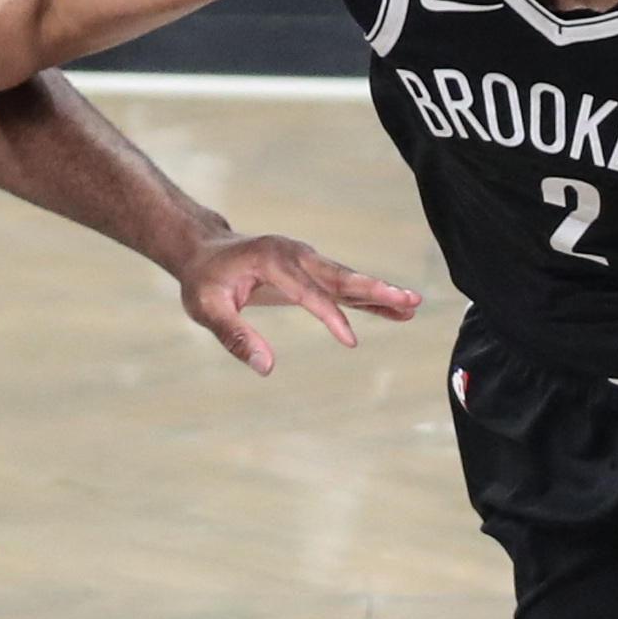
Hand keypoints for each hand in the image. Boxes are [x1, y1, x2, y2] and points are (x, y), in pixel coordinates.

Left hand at [172, 230, 420, 374]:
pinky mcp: (309, 270)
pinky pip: (343, 285)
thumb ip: (235, 336)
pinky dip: (368, 296)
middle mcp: (295, 254)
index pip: (308, 292)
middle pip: (340, 276)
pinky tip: (396, 308)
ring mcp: (305, 259)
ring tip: (414, 303)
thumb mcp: (207, 309)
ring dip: (380, 291)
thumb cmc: (203, 281)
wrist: (203, 250)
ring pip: (347, 278)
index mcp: (271, 260)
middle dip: (375, 289)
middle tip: (409, 298)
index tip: (350, 341)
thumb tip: (266, 368)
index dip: (329, 317)